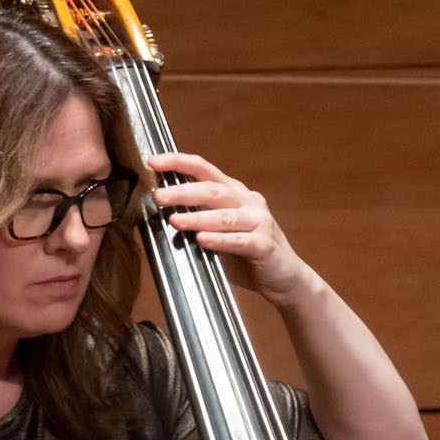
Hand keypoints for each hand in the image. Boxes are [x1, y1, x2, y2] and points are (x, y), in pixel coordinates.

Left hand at [147, 153, 320, 309]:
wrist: (285, 278)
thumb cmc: (247, 255)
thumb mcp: (220, 231)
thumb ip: (199, 220)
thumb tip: (162, 215)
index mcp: (235, 193)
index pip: (205, 169)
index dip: (179, 162)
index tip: (154, 161)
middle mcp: (248, 201)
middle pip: (212, 190)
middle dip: (182, 192)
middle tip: (158, 196)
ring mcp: (259, 222)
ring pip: (224, 216)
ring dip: (197, 218)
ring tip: (175, 221)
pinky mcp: (265, 245)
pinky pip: (239, 240)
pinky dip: (219, 240)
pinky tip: (202, 240)